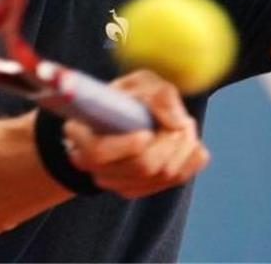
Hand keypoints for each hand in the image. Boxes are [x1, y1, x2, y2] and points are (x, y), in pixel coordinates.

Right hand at [62, 69, 209, 197]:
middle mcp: (92, 164)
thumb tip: (177, 123)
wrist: (127, 114)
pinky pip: (175, 181)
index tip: (147, 132)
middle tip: (183, 121)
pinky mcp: (138, 188)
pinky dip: (190, 161)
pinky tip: (187, 143)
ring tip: (184, 126)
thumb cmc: (129, 96)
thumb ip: (159, 95)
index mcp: (80, 134)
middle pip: (140, 167)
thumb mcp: (140, 82)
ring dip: (183, 149)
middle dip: (169, 143)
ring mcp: (114, 181)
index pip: (99, 152)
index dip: (127, 145)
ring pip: (161, 176)